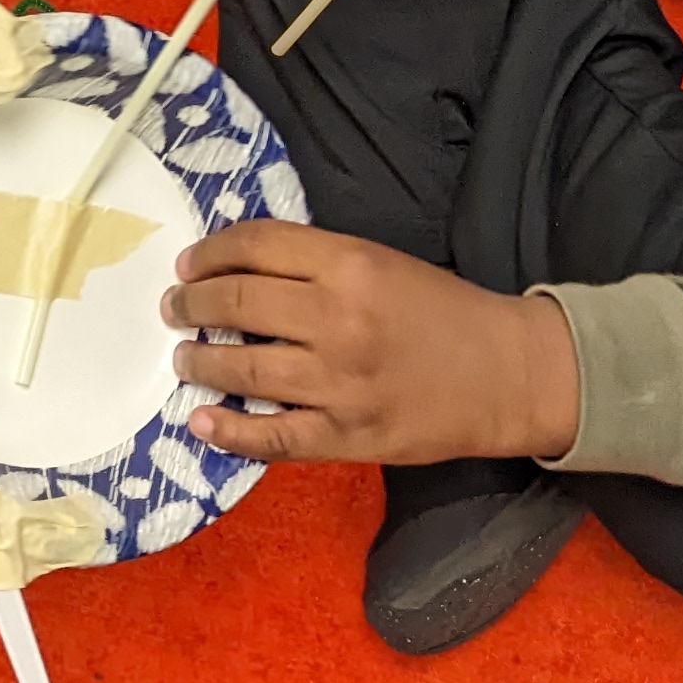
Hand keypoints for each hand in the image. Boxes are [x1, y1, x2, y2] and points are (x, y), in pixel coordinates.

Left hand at [167, 221, 580, 465]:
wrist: (508, 373)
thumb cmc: (442, 311)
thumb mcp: (381, 261)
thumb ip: (315, 261)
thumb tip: (236, 267)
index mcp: (350, 265)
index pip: (256, 246)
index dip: (209, 253)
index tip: (187, 265)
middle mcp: (339, 320)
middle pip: (237, 302)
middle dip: (191, 304)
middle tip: (174, 308)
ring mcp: (340, 383)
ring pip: (244, 367)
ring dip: (200, 361)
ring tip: (183, 357)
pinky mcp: (348, 435)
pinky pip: (273, 436)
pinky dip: (230, 430)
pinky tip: (202, 421)